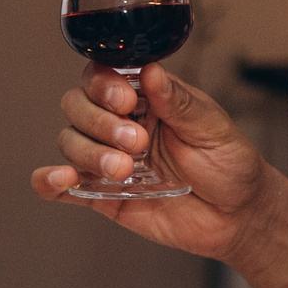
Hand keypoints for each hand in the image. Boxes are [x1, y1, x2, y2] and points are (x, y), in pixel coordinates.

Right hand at [30, 64, 273, 262]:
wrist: (238, 216)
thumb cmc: (231, 165)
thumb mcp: (213, 129)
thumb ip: (179, 103)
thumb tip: (151, 70)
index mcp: (147, 99)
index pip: (103, 78)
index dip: (104, 86)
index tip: (126, 101)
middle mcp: (120, 124)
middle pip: (77, 106)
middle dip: (99, 122)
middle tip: (137, 143)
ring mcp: (108, 158)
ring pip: (70, 142)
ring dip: (88, 152)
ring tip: (123, 170)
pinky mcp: (103, 195)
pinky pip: (62, 186)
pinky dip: (50, 181)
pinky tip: (58, 179)